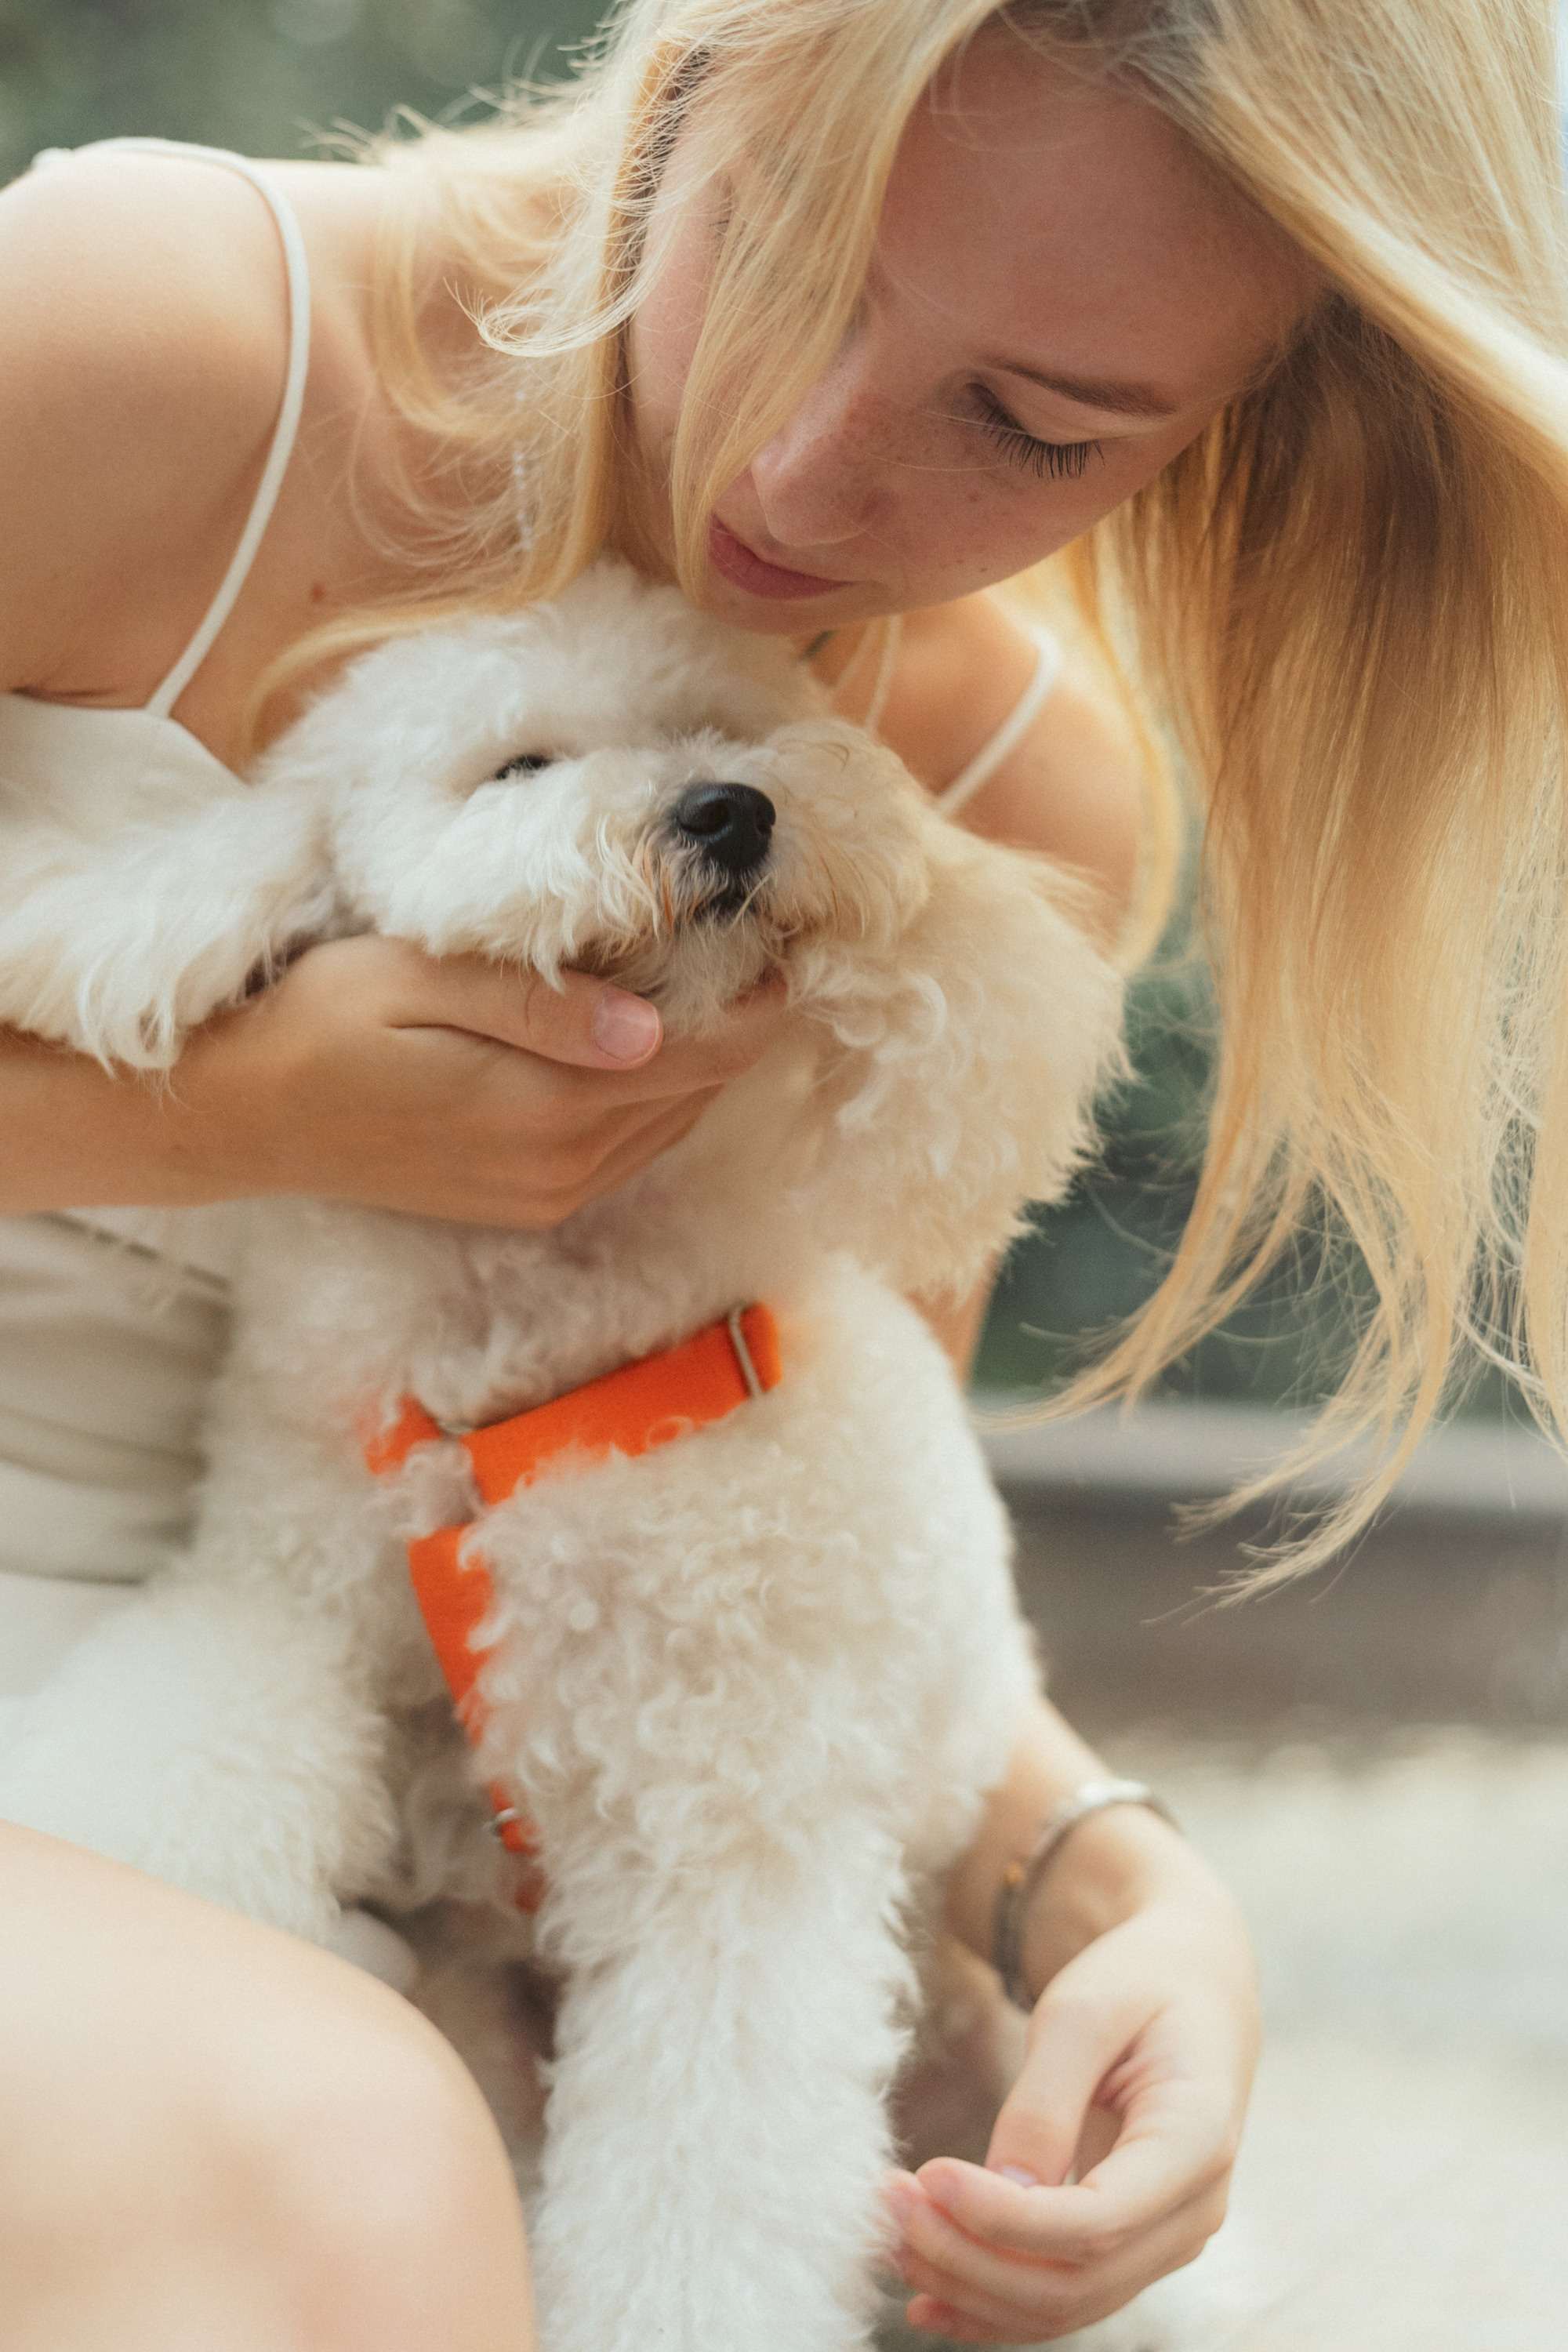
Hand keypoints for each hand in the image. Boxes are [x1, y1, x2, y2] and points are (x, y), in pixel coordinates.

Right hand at [2, 935, 789, 1225]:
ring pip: (674, 1123)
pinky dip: (661, 1094)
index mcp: (546, 1108)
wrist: (238, 1114)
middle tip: (767, 939)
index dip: (757, 991)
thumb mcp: (416, 980)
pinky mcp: (527, 1203)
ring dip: (707, 1059)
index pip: (702, 1052)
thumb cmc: (315, 1021)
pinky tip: (657, 1040)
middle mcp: (563, 1168)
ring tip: (727, 980)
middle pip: (701, 1090)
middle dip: (743, 1019)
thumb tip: (652, 1023)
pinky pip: (631, 1150)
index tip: (785, 927)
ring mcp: (547, 1195)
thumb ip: (537, 1002)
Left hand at [885, 1841, 1257, 2341]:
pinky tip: (927, 2297)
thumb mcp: (1085, 2011)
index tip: (927, 2177)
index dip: (1005, 2218)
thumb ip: (1045, 2101)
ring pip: (1065, 2304)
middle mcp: (1194, 2211)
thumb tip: (1000, 2190)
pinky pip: (1063, 2296)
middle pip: (1076, 2282)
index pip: (1099, 2222)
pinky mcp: (1132, 2245)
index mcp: (1199, 2140)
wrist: (1193, 1983)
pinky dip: (992, 2303)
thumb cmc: (1139, 1981)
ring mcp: (1167, 2239)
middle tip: (889, 2204)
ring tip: (890, 2239)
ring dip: (970, 2285)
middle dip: (971, 2258)